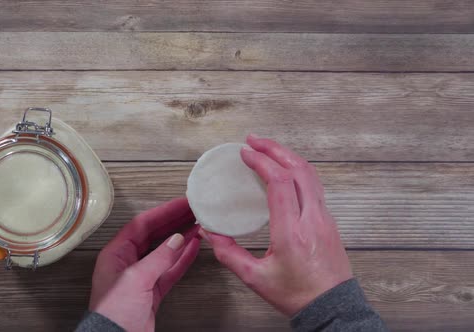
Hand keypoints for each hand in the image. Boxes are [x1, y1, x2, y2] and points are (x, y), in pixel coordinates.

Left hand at [89, 197, 200, 331]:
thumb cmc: (112, 313)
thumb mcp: (136, 279)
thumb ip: (158, 257)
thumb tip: (176, 239)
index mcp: (116, 253)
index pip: (142, 224)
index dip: (163, 212)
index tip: (181, 204)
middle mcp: (127, 262)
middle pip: (154, 234)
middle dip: (174, 222)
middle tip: (192, 210)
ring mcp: (141, 277)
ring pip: (164, 251)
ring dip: (181, 238)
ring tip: (198, 225)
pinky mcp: (152, 291)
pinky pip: (170, 269)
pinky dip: (182, 259)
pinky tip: (193, 248)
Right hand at [199, 135, 351, 316]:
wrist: (332, 307)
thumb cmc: (297, 294)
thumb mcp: (255, 278)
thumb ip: (228, 254)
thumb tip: (210, 232)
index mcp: (291, 232)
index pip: (279, 183)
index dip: (262, 162)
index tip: (245, 153)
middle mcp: (311, 219)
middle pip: (298, 169)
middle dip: (275, 148)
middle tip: (253, 140)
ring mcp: (324, 217)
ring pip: (310, 174)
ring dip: (288, 156)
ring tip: (268, 149)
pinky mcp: (328, 220)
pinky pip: (314, 184)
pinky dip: (298, 169)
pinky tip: (285, 170)